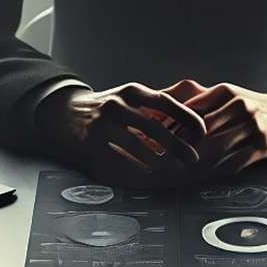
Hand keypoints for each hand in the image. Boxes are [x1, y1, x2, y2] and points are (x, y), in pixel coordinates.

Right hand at [35, 83, 207, 188]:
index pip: (166, 102)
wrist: (65, 111)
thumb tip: (191, 119)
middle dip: (177, 146)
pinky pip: (117, 158)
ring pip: (137, 145)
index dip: (186, 117)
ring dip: (157, 161)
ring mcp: (103, 122)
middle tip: (192, 159)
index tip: (202, 132)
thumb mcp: (128, 98)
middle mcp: (118, 104)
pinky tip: (145, 175)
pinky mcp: (91, 141)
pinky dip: (134, 168)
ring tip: (171, 170)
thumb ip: (153, 107)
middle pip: (154, 127)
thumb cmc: (106, 108)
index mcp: (132, 92)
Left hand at [161, 80, 266, 176]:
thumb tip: (162, 111)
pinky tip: (201, 177)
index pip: (189, 109)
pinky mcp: (262, 146)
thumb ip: (197, 101)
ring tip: (174, 172)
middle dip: (178, 146)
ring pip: (216, 147)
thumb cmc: (250, 106)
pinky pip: (234, 161)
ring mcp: (252, 126)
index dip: (168, 125)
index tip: (149, 138)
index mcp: (224, 92)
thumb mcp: (226, 95)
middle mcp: (239, 106)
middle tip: (157, 160)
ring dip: (194, 162)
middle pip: (200, 130)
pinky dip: (215, 170)